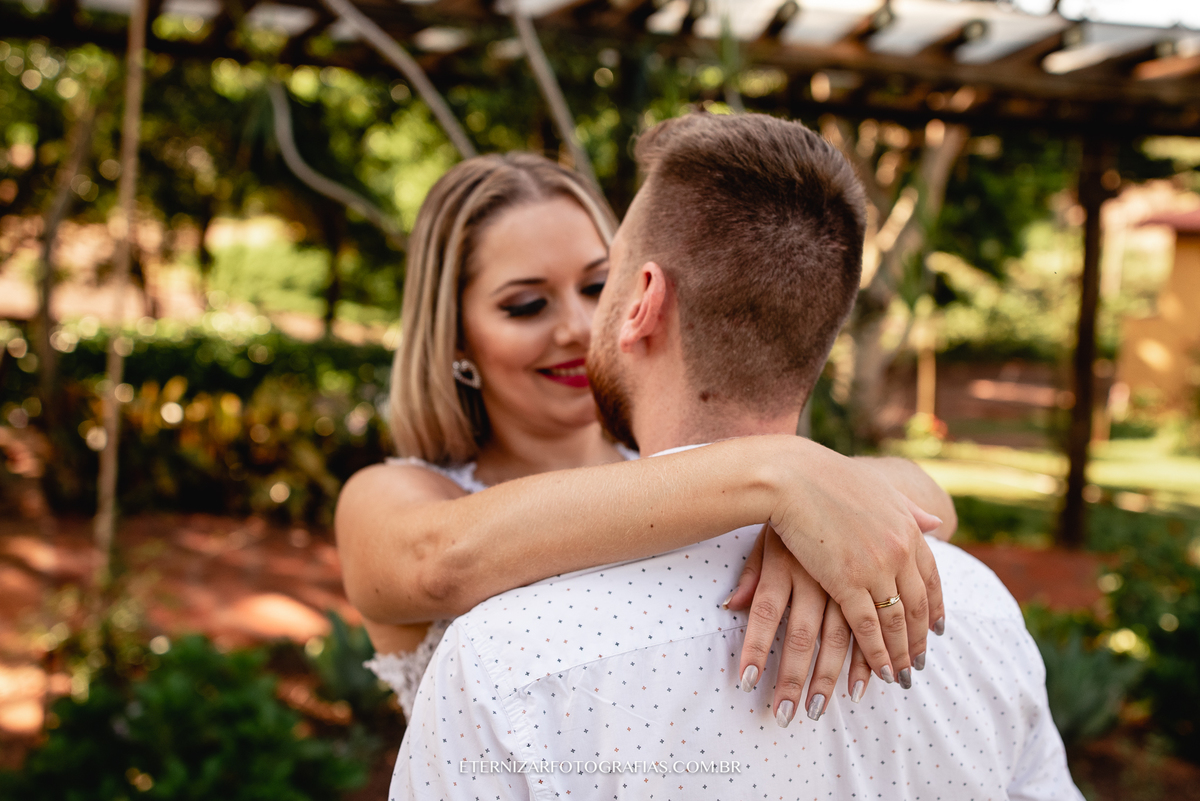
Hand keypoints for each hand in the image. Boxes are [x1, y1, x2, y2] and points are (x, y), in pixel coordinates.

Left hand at [726, 526, 872, 725]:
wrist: (836, 483)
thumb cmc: (794, 516)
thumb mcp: (767, 542)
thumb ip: (751, 577)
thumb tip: (729, 606)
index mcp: (784, 564)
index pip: (764, 613)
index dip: (754, 649)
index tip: (745, 685)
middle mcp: (815, 574)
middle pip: (801, 635)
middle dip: (792, 678)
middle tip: (784, 717)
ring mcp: (848, 578)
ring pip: (840, 638)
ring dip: (829, 678)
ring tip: (817, 711)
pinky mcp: (874, 580)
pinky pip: (872, 626)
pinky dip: (869, 657)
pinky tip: (869, 683)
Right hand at [765, 448, 946, 686]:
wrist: (792, 474)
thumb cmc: (825, 475)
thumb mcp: (877, 488)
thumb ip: (908, 508)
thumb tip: (935, 523)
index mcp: (907, 528)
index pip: (931, 577)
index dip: (935, 607)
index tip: (937, 630)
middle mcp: (900, 550)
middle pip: (916, 606)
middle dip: (918, 639)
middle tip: (918, 664)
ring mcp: (876, 567)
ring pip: (895, 622)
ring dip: (899, 654)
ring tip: (900, 678)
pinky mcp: (846, 581)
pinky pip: (867, 626)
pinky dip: (876, 653)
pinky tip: (879, 672)